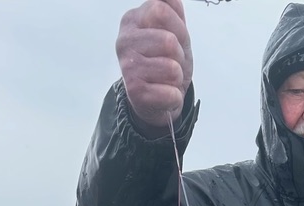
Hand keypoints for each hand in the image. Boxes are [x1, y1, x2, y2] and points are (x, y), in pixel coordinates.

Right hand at [116, 0, 192, 131]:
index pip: (161, 10)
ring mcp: (127, 67)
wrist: (158, 99)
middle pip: (168, 41)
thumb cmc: (166, 60)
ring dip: (177, 77)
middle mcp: (124, 41)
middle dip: (179, 55)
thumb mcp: (174, 28)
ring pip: (172, 69)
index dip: (178, 28)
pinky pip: (171, 93)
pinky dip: (174, 96)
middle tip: (171, 62)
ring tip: (167, 79)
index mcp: (132, 20)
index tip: (174, 40)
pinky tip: (163, 94)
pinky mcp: (135, 93)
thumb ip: (171, 7)